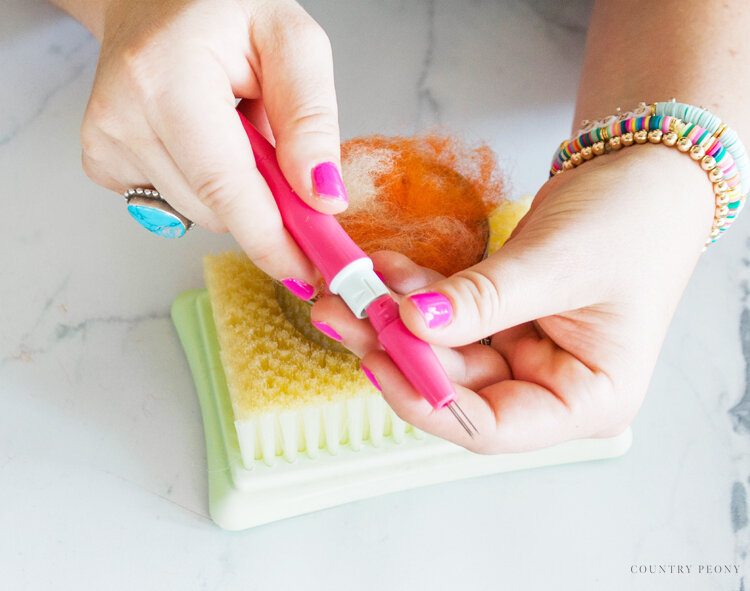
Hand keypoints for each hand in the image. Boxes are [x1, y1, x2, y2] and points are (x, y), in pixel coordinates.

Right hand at [79, 0, 344, 287]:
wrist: (154, 0)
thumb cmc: (224, 10)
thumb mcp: (292, 43)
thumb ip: (310, 118)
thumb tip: (321, 198)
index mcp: (169, 77)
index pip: (224, 185)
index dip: (270, 239)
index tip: (308, 270)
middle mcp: (123, 114)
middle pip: (217, 209)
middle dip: (266, 207)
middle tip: (291, 173)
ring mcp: (104, 141)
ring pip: (200, 213)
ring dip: (237, 190)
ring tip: (237, 133)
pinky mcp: (102, 162)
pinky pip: (175, 205)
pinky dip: (205, 187)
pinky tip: (203, 142)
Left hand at [312, 146, 715, 452]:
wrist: (644, 173)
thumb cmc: (633, 224)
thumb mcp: (557, 265)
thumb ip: (483, 301)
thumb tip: (414, 323)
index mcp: (586, 400)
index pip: (494, 427)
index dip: (429, 403)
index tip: (379, 361)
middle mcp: (551, 386)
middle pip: (457, 387)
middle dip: (399, 348)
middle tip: (345, 311)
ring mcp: (523, 352)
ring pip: (444, 349)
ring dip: (397, 317)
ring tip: (350, 287)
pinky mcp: (501, 319)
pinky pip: (448, 313)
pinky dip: (417, 291)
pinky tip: (385, 269)